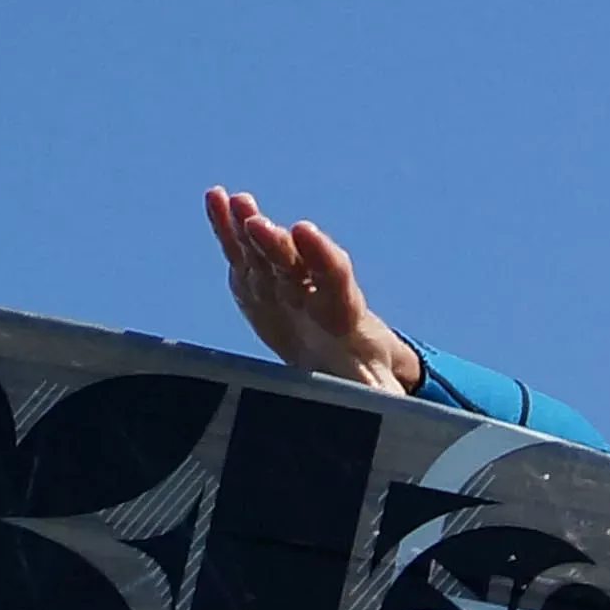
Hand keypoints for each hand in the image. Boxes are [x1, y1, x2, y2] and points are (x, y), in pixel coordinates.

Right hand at [203, 187, 421, 394]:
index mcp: (343, 313)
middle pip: (295, 260)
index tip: (304, 232)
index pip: (334, 276)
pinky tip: (214, 201)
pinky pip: (243, 255)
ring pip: (267, 251)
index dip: (320, 255)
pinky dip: (228, 230)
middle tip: (256, 221)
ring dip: (249, 225)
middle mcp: (313, 289)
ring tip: (231, 199)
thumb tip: (396, 410)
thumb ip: (382, 396)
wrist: (340, 360)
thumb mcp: (376, 390)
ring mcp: (285, 282)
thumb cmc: (361, 376)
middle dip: (275, 242)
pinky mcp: (260, 285)